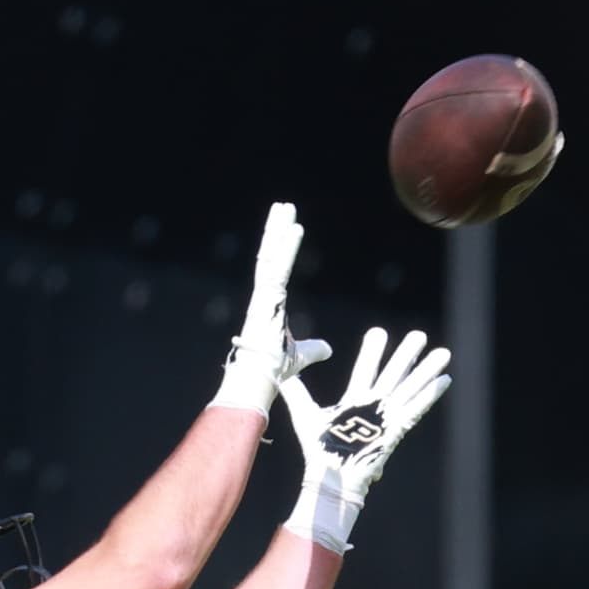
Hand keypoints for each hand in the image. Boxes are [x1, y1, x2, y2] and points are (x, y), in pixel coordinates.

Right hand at [207, 201, 329, 419]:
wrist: (260, 381)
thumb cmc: (274, 371)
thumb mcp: (301, 355)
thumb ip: (313, 349)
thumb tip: (328, 349)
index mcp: (269, 305)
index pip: (276, 269)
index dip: (281, 248)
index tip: (287, 228)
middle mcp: (263, 296)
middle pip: (271, 256)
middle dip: (276, 230)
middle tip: (283, 207)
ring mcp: (263, 295)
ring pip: (272, 256)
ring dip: (278, 231)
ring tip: (285, 208)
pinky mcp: (266, 298)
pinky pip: (279, 268)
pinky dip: (287, 248)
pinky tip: (294, 228)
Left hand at [277, 324, 452, 553]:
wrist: (330, 476)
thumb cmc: (319, 450)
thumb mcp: (305, 413)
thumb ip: (295, 392)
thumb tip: (279, 373)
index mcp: (354, 401)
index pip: (366, 369)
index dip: (373, 352)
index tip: (379, 332)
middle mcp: (373, 406)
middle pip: (393, 374)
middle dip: (406, 354)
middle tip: (419, 334)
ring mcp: (386, 416)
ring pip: (410, 387)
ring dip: (426, 370)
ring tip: (443, 352)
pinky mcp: (395, 429)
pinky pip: (417, 408)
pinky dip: (430, 394)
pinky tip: (445, 380)